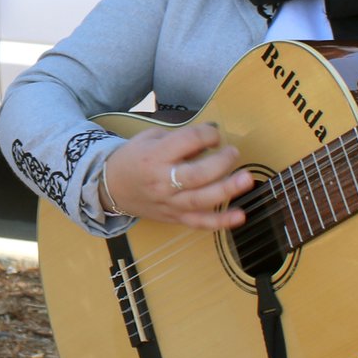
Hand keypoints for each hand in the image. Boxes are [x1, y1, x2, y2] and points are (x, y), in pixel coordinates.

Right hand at [99, 123, 256, 231]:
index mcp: (155, 155)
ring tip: (246, 179)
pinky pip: (200, 223)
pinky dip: (221, 222)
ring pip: (201, 199)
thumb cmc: (133, 158)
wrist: (110, 188)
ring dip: (227, 190)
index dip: (207, 135)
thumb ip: (180, 137)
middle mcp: (162, 181)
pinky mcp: (174, 217)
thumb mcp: (149, 138)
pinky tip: (240, 216)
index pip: (188, 141)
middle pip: (198, 174)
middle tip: (233, 153)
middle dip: (221, 161)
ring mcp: (169, 202)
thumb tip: (212, 135)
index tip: (213, 135)